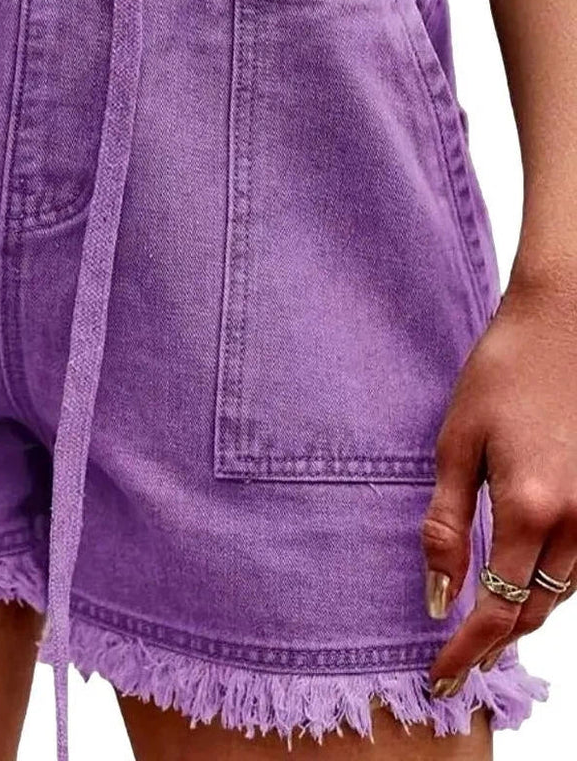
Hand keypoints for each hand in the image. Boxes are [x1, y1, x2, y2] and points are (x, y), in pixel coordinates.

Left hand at [422, 272, 576, 693]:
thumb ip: (446, 523)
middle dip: (496, 643)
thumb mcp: (456, 445)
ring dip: (524, 616)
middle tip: (457, 661)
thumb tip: (436, 594)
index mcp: (531, 510)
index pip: (497, 610)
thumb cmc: (501, 376)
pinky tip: (525, 582)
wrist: (563, 324)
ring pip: (563, 594)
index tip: (439, 676)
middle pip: (535, 612)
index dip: (466, 650)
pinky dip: (551, 586)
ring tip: (485, 632)